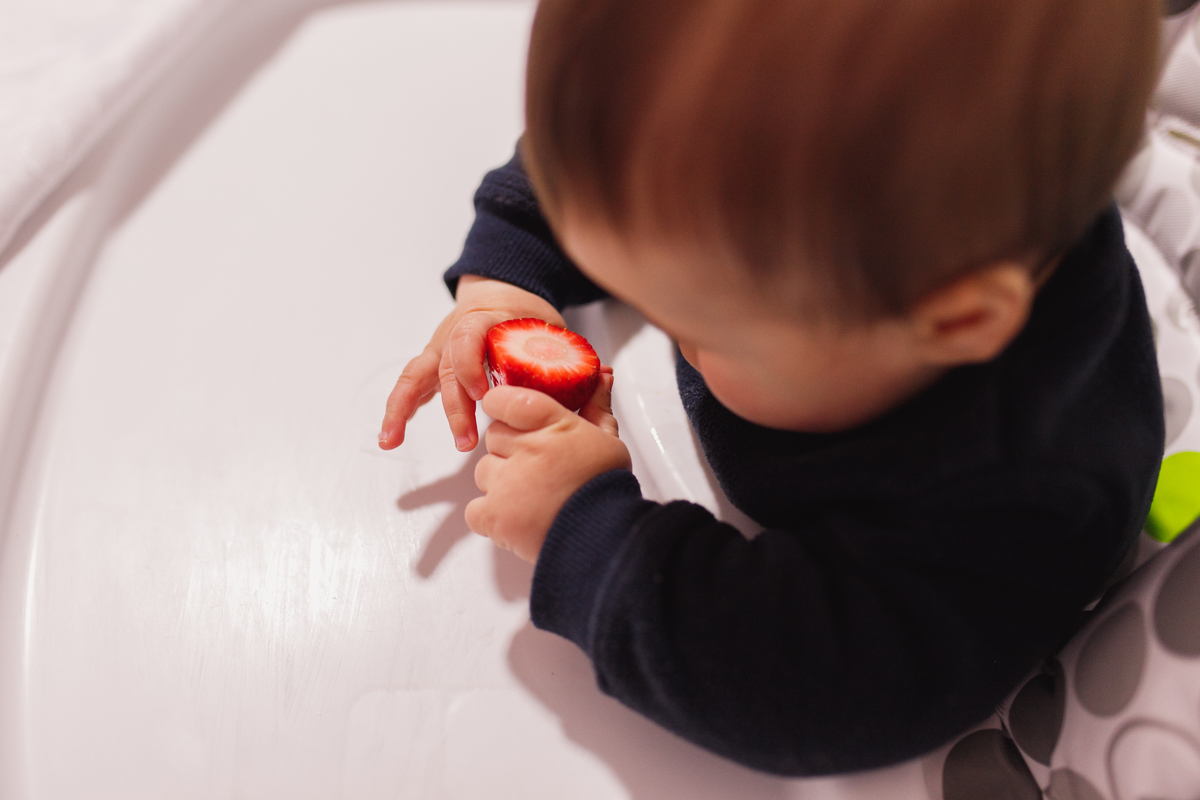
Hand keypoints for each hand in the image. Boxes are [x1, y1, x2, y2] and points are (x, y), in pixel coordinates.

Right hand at [379, 276, 564, 451]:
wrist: (501, 290)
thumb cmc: (525, 314)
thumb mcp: (548, 327)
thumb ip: (565, 352)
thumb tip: (602, 374)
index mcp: (485, 319)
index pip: (468, 337)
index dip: (471, 366)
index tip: (483, 395)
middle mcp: (454, 332)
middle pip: (445, 368)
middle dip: (454, 408)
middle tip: (467, 440)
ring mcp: (440, 347)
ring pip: (416, 374)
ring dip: (403, 408)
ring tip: (392, 439)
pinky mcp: (433, 362)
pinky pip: (410, 384)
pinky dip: (399, 409)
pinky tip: (391, 437)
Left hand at [466, 372, 630, 562]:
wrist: (604, 538)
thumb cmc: (605, 487)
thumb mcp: (607, 439)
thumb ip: (596, 406)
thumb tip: (602, 374)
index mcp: (552, 424)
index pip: (505, 398)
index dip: (502, 405)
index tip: (510, 416)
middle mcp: (526, 448)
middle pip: (494, 436)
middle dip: (509, 449)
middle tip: (535, 466)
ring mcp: (506, 482)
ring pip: (484, 470)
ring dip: (500, 481)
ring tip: (531, 495)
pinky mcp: (495, 515)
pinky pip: (475, 508)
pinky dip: (490, 515)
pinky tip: (516, 517)